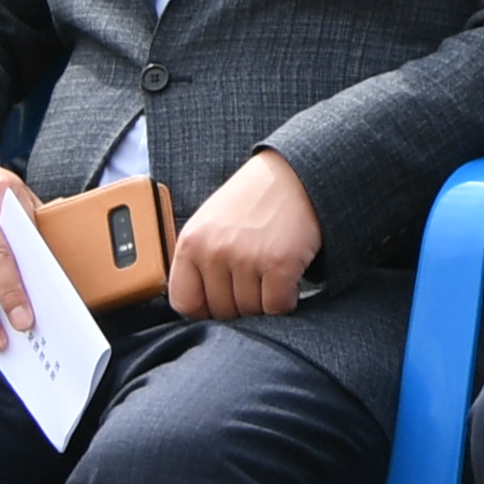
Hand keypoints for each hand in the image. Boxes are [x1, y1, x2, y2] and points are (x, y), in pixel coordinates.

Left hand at [165, 151, 317, 319]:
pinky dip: (286, 300)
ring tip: (272, 276)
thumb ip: (199, 259)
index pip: (185, 302)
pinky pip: (278, 306)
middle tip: (255, 283)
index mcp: (191, 242)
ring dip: (265, 301)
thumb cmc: (255, 200)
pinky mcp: (280, 263)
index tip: (222, 302)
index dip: (205, 309)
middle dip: (240, 303)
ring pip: (251, 311)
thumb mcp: (211, 222)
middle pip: (222, 310)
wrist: (298, 173)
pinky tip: (289, 280)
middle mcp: (214, 252)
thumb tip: (201, 305)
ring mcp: (247, 258)